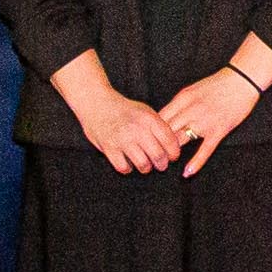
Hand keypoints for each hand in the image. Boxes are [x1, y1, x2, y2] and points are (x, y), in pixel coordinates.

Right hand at [54, 56, 178, 174]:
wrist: (97, 103)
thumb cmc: (125, 109)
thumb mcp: (145, 111)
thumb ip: (159, 126)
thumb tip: (173, 145)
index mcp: (149, 119)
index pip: (169, 141)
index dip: (174, 152)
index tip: (172, 156)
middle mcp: (138, 129)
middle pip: (158, 156)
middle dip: (162, 164)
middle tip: (161, 165)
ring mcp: (123, 139)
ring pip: (143, 165)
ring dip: (146, 168)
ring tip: (146, 165)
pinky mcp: (109, 148)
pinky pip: (124, 167)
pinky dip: (128, 168)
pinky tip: (129, 163)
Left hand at [157, 63, 263, 174]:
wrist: (242, 80)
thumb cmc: (217, 84)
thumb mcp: (192, 89)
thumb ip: (179, 104)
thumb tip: (165, 119)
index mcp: (183, 98)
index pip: (160, 118)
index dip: (152, 131)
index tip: (147, 139)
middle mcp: (191, 110)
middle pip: (167, 131)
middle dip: (158, 144)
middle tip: (152, 155)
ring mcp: (205, 121)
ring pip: (181, 141)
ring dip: (172, 153)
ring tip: (165, 163)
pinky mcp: (218, 130)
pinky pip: (204, 150)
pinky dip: (195, 162)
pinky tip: (187, 172)